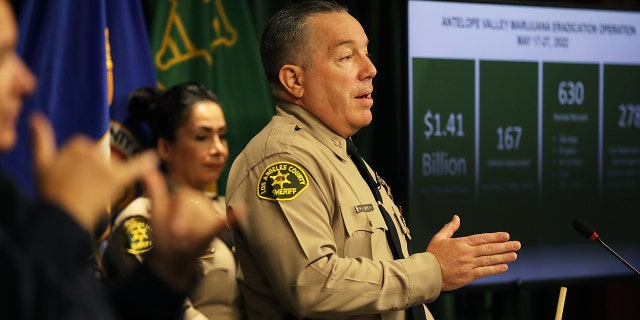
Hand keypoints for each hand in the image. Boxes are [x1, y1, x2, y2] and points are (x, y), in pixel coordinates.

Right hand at [29, 112, 158, 230]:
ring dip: (105, 176)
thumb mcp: (40, 163)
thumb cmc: (51, 192)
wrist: (61, 217)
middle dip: (92, 171)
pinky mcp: (116, 179)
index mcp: (76, 146)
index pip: (84, 148)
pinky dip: (146, 162)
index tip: (71, 178)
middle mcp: (91, 152)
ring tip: (90, 193)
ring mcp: (104, 165)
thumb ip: (40, 139)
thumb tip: (35, 116)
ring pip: (112, 165)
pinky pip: (135, 166)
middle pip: (99, 156)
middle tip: (80, 189)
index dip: (78, 165)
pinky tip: (155, 157)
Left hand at [141, 170, 243, 290]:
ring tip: (187, 244)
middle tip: (179, 240)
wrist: (171, 256)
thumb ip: (155, 191)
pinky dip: (232, 217)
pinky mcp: (216, 226)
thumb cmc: (163, 234)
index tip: (174, 230)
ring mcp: (208, 213)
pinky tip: (241, 211)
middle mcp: (198, 200)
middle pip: (197, 208)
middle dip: (188, 225)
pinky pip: (224, 220)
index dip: (180, 214)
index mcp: (184, 194)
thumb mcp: (157, 213)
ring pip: (207, 220)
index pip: (185, 197)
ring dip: (196, 234)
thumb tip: (146, 169)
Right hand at [426, 215, 520, 290]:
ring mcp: (468, 265)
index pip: (482, 238)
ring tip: (514, 255)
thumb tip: (456, 217)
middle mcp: (467, 253)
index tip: (506, 236)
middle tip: (517, 244)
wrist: (427, 273)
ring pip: (489, 260)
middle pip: (489, 248)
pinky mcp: (468, 276)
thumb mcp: (439, 237)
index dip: (495, 237)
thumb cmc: (432, 255)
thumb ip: (450, 227)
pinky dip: (495, 269)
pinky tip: (504, 267)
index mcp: (461, 243)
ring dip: (503, 257)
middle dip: (504, 246)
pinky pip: (484, 272)